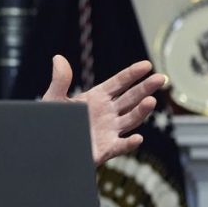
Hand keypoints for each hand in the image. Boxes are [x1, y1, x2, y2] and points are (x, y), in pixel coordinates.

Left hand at [42, 55, 164, 165]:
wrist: (47, 144)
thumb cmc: (52, 120)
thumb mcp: (54, 99)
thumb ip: (60, 80)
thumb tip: (58, 58)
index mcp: (97, 97)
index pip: (119, 83)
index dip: (132, 74)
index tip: (147, 65)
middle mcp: (108, 112)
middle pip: (131, 98)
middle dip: (145, 88)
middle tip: (160, 78)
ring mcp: (109, 130)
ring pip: (131, 119)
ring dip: (141, 111)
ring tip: (151, 101)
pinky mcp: (105, 148)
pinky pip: (121, 146)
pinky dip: (130, 143)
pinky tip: (137, 138)